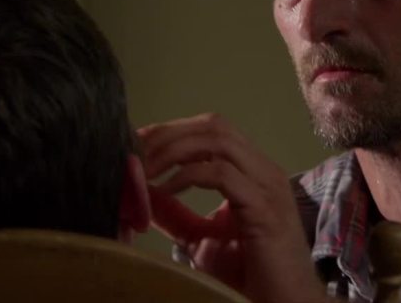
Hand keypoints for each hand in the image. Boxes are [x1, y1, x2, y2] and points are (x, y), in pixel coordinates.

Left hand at [139, 113, 326, 302]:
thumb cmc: (250, 274)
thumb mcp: (201, 239)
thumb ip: (176, 215)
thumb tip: (142, 194)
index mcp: (253, 172)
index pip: (212, 131)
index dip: (171, 132)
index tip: (135, 144)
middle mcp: (263, 170)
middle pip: (213, 126)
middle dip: (169, 133)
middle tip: (134, 150)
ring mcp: (266, 185)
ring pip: (217, 141)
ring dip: (174, 149)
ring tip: (145, 168)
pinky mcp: (263, 206)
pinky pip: (221, 174)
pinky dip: (186, 176)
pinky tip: (164, 190)